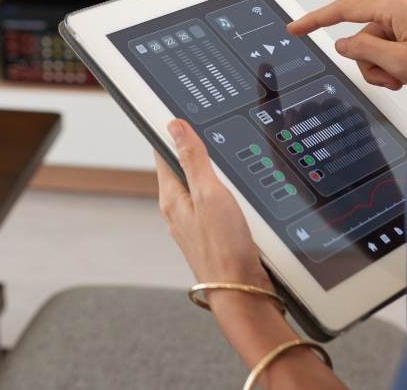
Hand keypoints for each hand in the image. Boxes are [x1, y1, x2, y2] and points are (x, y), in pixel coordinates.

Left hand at [156, 119, 271, 287]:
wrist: (243, 293)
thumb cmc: (224, 249)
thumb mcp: (209, 193)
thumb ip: (193, 158)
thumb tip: (175, 126)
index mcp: (172, 197)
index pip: (164, 152)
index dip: (171, 131)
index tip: (176, 114)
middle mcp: (180, 210)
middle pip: (183, 167)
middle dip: (194, 149)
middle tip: (205, 128)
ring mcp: (197, 223)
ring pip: (201, 185)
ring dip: (212, 171)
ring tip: (222, 154)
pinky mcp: (215, 233)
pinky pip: (216, 202)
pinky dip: (225, 191)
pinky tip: (238, 190)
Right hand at [288, 0, 406, 94]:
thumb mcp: (399, 63)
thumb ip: (363, 51)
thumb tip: (343, 45)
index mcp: (396, 5)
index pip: (344, 10)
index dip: (315, 21)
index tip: (295, 28)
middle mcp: (402, 5)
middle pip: (361, 36)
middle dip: (369, 62)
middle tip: (391, 78)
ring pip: (374, 45)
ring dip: (383, 66)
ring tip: (404, 78)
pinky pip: (390, 45)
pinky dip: (394, 63)